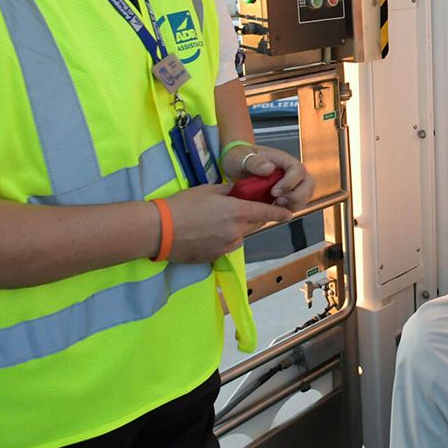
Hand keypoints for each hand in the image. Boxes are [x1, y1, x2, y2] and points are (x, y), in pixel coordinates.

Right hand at [165, 184, 291, 262]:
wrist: (159, 230)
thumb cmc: (182, 206)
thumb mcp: (208, 191)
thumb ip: (230, 192)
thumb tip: (239, 192)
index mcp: (237, 212)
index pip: (267, 214)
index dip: (280, 213)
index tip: (288, 213)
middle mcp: (237, 231)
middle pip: (255, 225)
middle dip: (253, 217)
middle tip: (241, 209)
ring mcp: (227, 246)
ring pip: (240, 236)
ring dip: (236, 228)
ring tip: (214, 221)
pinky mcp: (216, 257)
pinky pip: (227, 245)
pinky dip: (223, 239)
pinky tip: (206, 233)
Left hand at [222, 144, 314, 210]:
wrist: (238, 164)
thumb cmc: (240, 157)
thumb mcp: (241, 157)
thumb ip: (253, 162)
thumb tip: (269, 169)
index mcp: (283, 160)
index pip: (298, 170)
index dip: (290, 183)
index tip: (274, 192)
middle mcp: (292, 171)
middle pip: (308, 183)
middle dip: (297, 196)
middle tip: (279, 202)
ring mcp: (292, 183)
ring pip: (306, 195)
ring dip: (295, 204)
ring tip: (277, 207)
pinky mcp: (288, 193)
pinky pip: (297, 203)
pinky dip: (290, 209)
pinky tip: (276, 210)